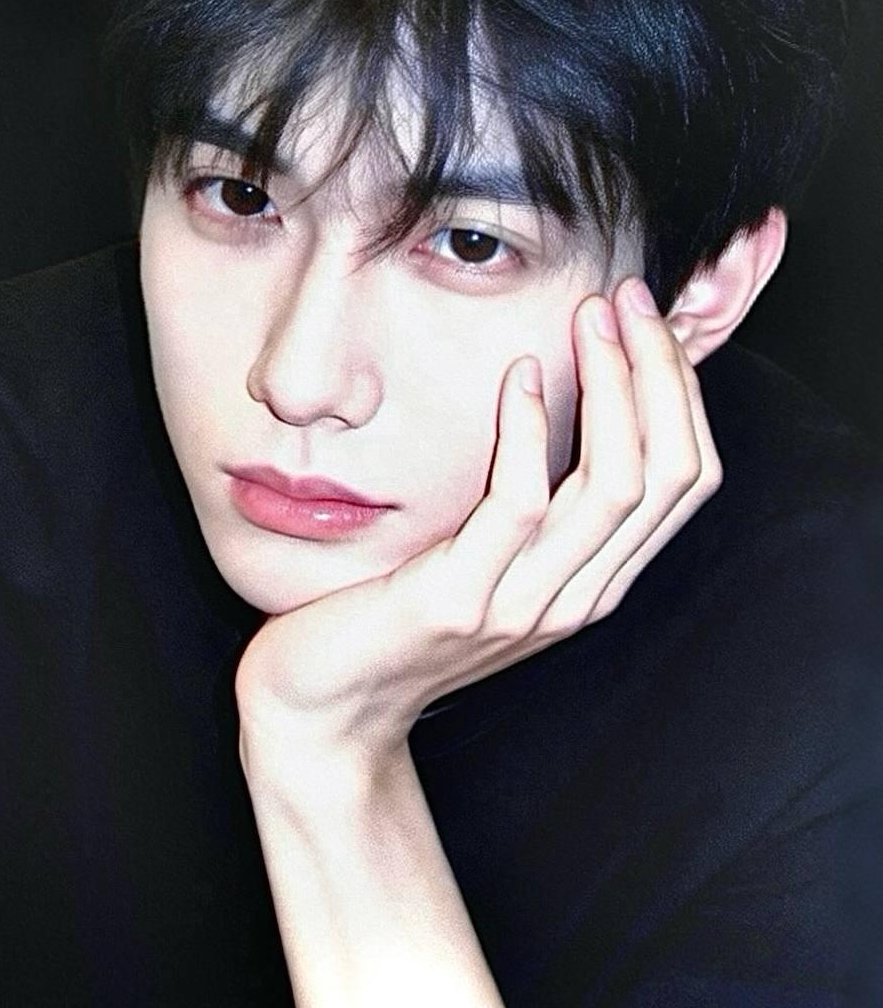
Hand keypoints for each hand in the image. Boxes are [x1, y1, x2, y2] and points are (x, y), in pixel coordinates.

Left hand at [235, 276, 722, 768]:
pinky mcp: (457, 601)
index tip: (648, 321)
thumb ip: (537, 510)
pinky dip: (527, 431)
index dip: (681, 393)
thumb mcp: (488, 562)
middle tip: (628, 299)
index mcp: (593, 583)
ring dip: (611, 386)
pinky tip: (515, 376)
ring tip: (590, 318)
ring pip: (612, 485)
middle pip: (666, 474)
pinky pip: (518, 504)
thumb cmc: (397, 620)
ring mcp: (521, 605)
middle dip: (660, 374)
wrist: (325, 708)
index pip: (683, 480)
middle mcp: (575, 597)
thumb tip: (565, 410)